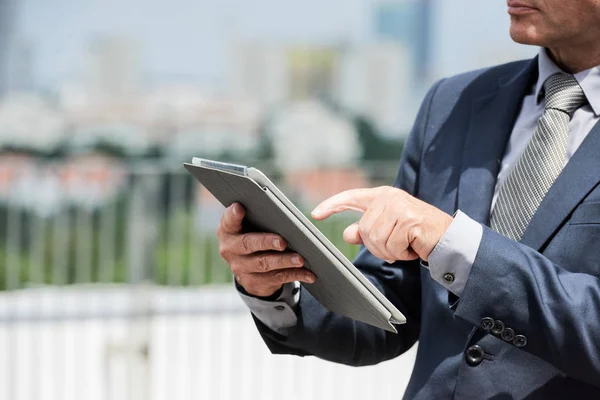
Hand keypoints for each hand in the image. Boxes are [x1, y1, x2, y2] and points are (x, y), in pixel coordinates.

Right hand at [217, 203, 315, 296]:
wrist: (246, 266)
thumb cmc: (253, 235)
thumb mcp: (249, 225)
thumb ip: (257, 215)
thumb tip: (281, 213)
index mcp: (228, 231)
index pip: (229, 221)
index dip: (233, 215)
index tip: (239, 207)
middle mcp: (230, 250)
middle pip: (247, 244)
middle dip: (266, 242)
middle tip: (282, 242)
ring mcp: (240, 268)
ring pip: (263, 264)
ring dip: (284, 261)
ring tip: (300, 259)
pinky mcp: (253, 282)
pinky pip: (276, 278)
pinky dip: (294, 275)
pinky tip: (308, 274)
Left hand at [311, 186, 452, 262]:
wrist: (448, 238)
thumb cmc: (416, 234)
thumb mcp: (388, 231)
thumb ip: (367, 230)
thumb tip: (347, 233)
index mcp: (382, 196)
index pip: (351, 197)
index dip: (332, 205)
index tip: (315, 214)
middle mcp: (389, 198)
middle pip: (364, 229)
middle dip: (377, 246)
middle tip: (396, 246)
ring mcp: (400, 207)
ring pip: (376, 239)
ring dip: (390, 251)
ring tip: (405, 245)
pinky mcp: (410, 220)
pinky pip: (392, 245)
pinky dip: (401, 253)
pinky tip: (413, 247)